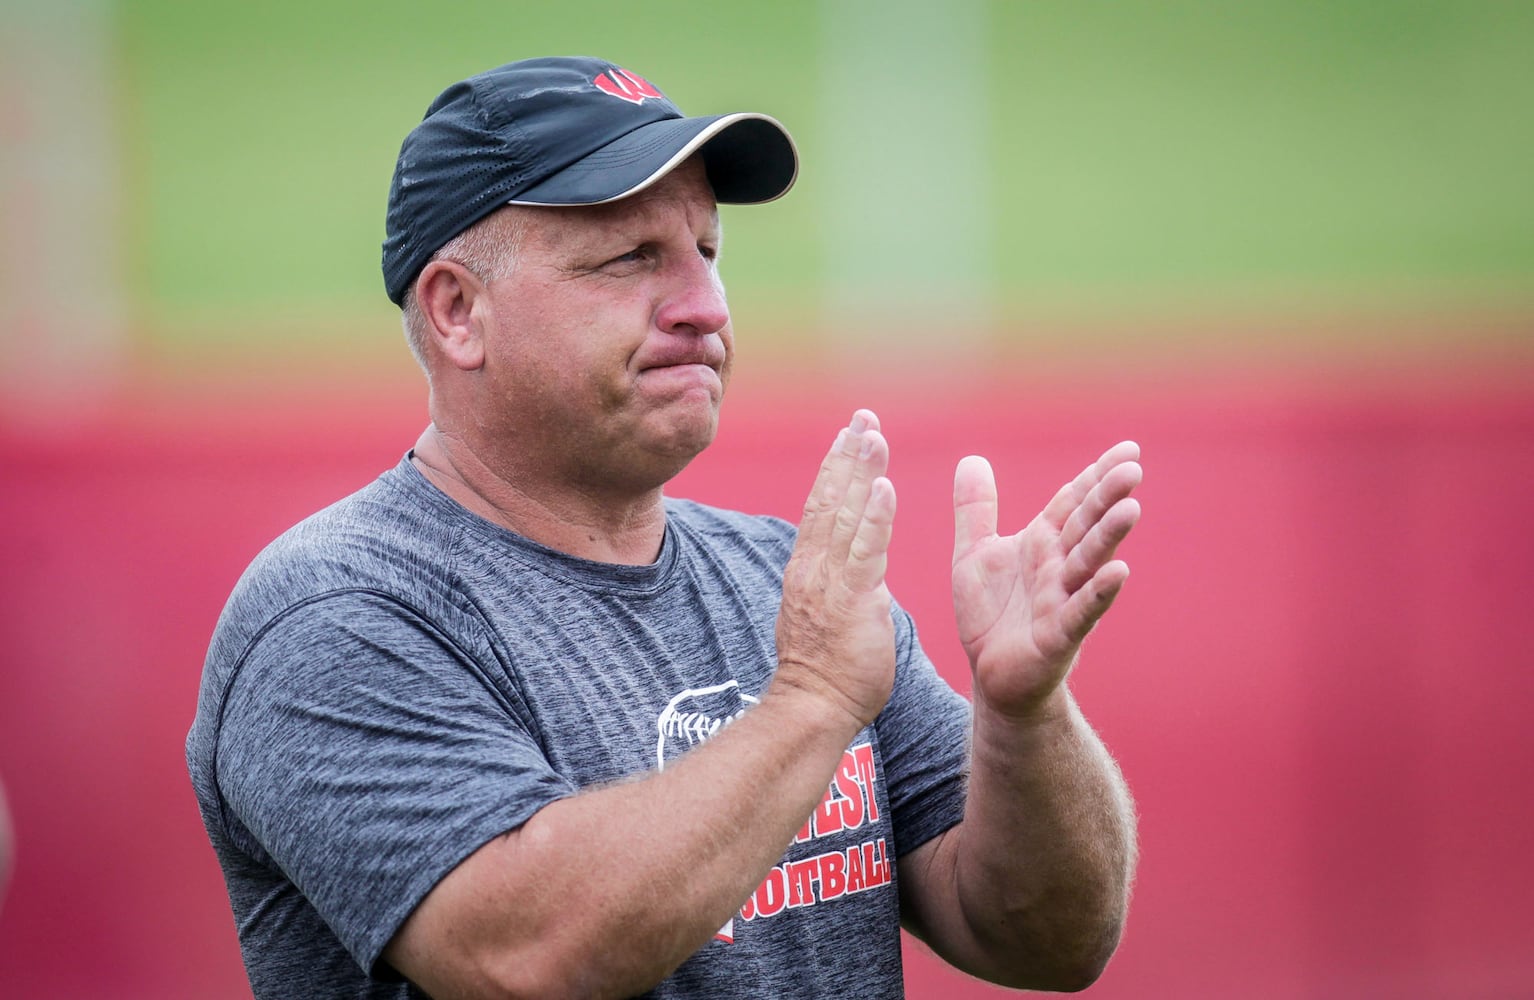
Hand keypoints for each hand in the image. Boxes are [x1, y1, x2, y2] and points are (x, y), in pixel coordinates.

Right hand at [774, 410, 897, 728]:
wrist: (811, 708)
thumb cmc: (825, 674)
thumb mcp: (828, 617)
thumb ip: (844, 588)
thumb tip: (862, 574)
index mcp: (809, 569)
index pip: (822, 507)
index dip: (836, 468)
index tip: (849, 434)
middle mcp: (814, 567)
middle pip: (830, 498)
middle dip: (848, 455)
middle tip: (863, 416)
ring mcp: (830, 582)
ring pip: (846, 515)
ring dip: (862, 472)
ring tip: (874, 434)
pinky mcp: (853, 600)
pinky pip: (865, 550)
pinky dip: (875, 516)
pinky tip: (885, 486)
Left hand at [952, 442, 1141, 717]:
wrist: (993, 677)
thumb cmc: (993, 616)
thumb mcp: (974, 554)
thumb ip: (975, 510)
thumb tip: (972, 458)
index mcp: (1041, 543)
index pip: (1073, 502)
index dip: (1097, 475)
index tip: (1129, 448)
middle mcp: (1058, 567)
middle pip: (1086, 525)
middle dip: (1107, 496)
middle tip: (1133, 468)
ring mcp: (1062, 599)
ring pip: (1088, 562)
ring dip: (1109, 536)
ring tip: (1131, 508)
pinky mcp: (1059, 635)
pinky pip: (1081, 611)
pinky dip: (1099, 592)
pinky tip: (1119, 572)